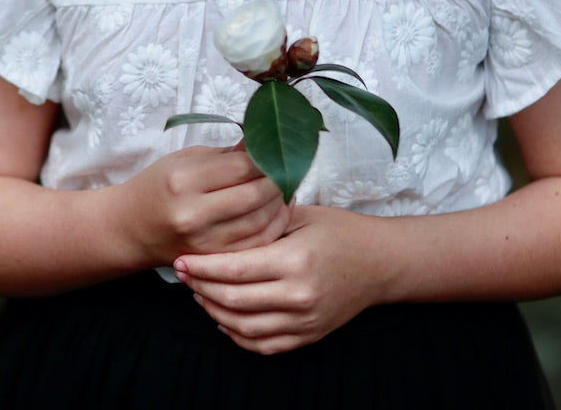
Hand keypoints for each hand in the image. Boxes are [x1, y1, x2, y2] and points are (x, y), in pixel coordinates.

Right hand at [117, 145, 290, 266]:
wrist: (130, 228)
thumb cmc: (159, 185)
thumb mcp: (186, 159)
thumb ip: (227, 154)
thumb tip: (265, 140)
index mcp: (184, 181)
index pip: (241, 167)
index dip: (267, 158)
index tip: (278, 149)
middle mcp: (193, 214)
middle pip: (254, 196)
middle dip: (278, 180)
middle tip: (288, 168)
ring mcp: (203, 242)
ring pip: (260, 222)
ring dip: (280, 203)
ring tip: (285, 187)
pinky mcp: (212, 260)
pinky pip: (255, 245)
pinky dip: (274, 227)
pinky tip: (278, 211)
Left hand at [174, 205, 382, 354]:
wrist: (380, 262)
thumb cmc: (340, 231)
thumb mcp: (302, 216)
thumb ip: (264, 221)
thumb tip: (222, 218)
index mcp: (295, 259)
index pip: (236, 269)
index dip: (202, 268)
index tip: (180, 260)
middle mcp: (299, 294)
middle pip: (234, 300)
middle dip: (200, 288)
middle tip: (182, 276)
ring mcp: (304, 320)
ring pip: (244, 327)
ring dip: (214, 312)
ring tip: (198, 294)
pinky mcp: (308, 336)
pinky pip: (263, 344)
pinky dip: (237, 335)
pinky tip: (223, 319)